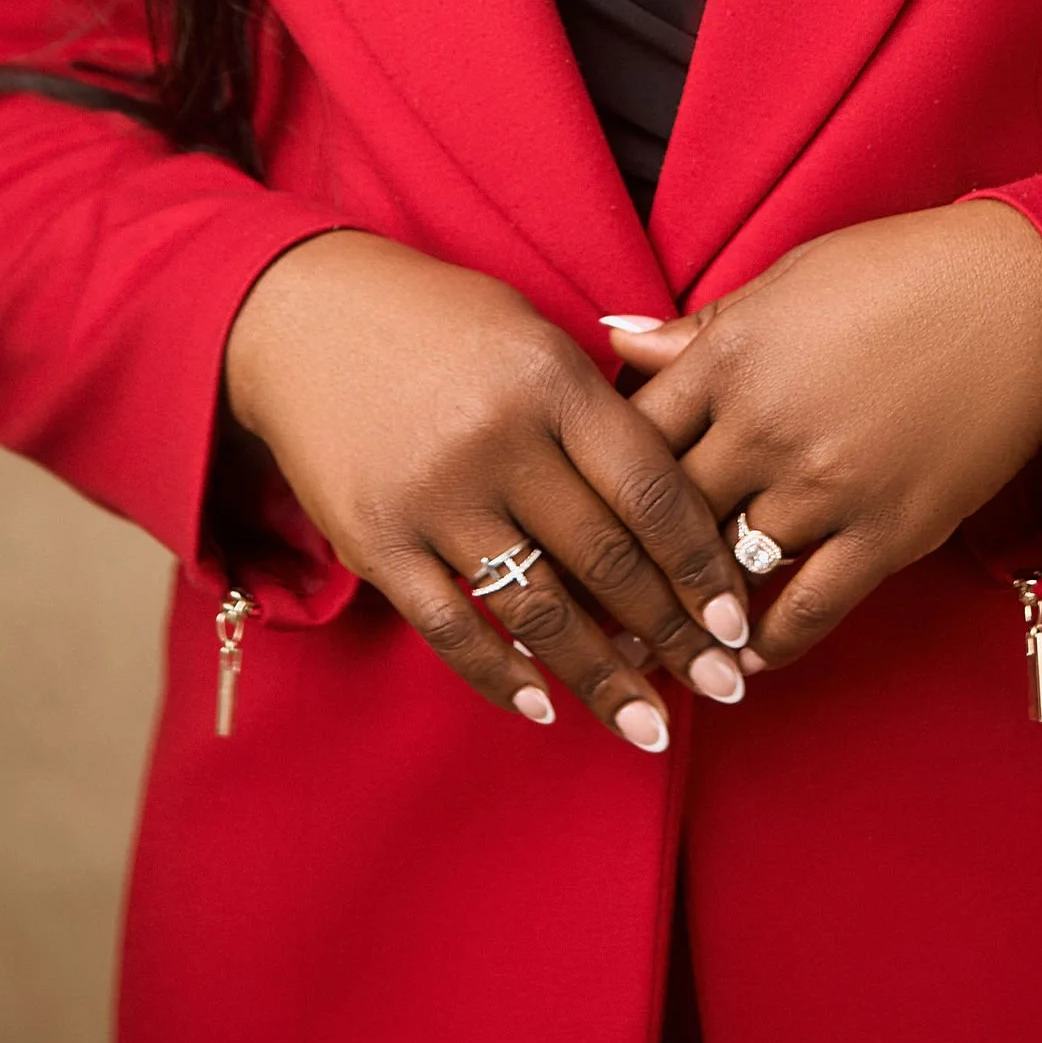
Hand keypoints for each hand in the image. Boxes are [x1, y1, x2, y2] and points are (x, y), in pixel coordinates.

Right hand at [222, 231, 749, 747]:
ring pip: (539, 609)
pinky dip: (502, 677)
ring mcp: (433, 495)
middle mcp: (497, 439)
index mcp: (551, 379)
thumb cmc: (440, 323)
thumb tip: (682, 501)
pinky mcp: (374, 540)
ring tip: (652, 728)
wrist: (300, 315)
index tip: (740, 618)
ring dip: (603, 678)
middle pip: (606, 559)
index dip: (702, 563)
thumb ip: (600, 407)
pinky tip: (546, 708)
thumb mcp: (533, 334)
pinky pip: (451, 627)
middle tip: (723, 686)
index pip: (650, 488)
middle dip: (673, 635)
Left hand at [619, 201, 1041, 671]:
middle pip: (664, 515)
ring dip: (685, 614)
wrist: (1022, 300)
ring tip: (646, 646)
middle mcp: (765, 427)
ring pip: (725, 571)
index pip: (631, 435)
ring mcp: (826, 487)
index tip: (572, 515)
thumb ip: (700, 330)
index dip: (593, 480)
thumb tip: (615, 342)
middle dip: (623, 563)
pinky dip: (768, 643)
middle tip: (586, 605)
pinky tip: (742, 658)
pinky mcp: (886, 534)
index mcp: (732, 355)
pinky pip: (808, 611)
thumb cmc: (901, 271)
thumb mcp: (787, 281)